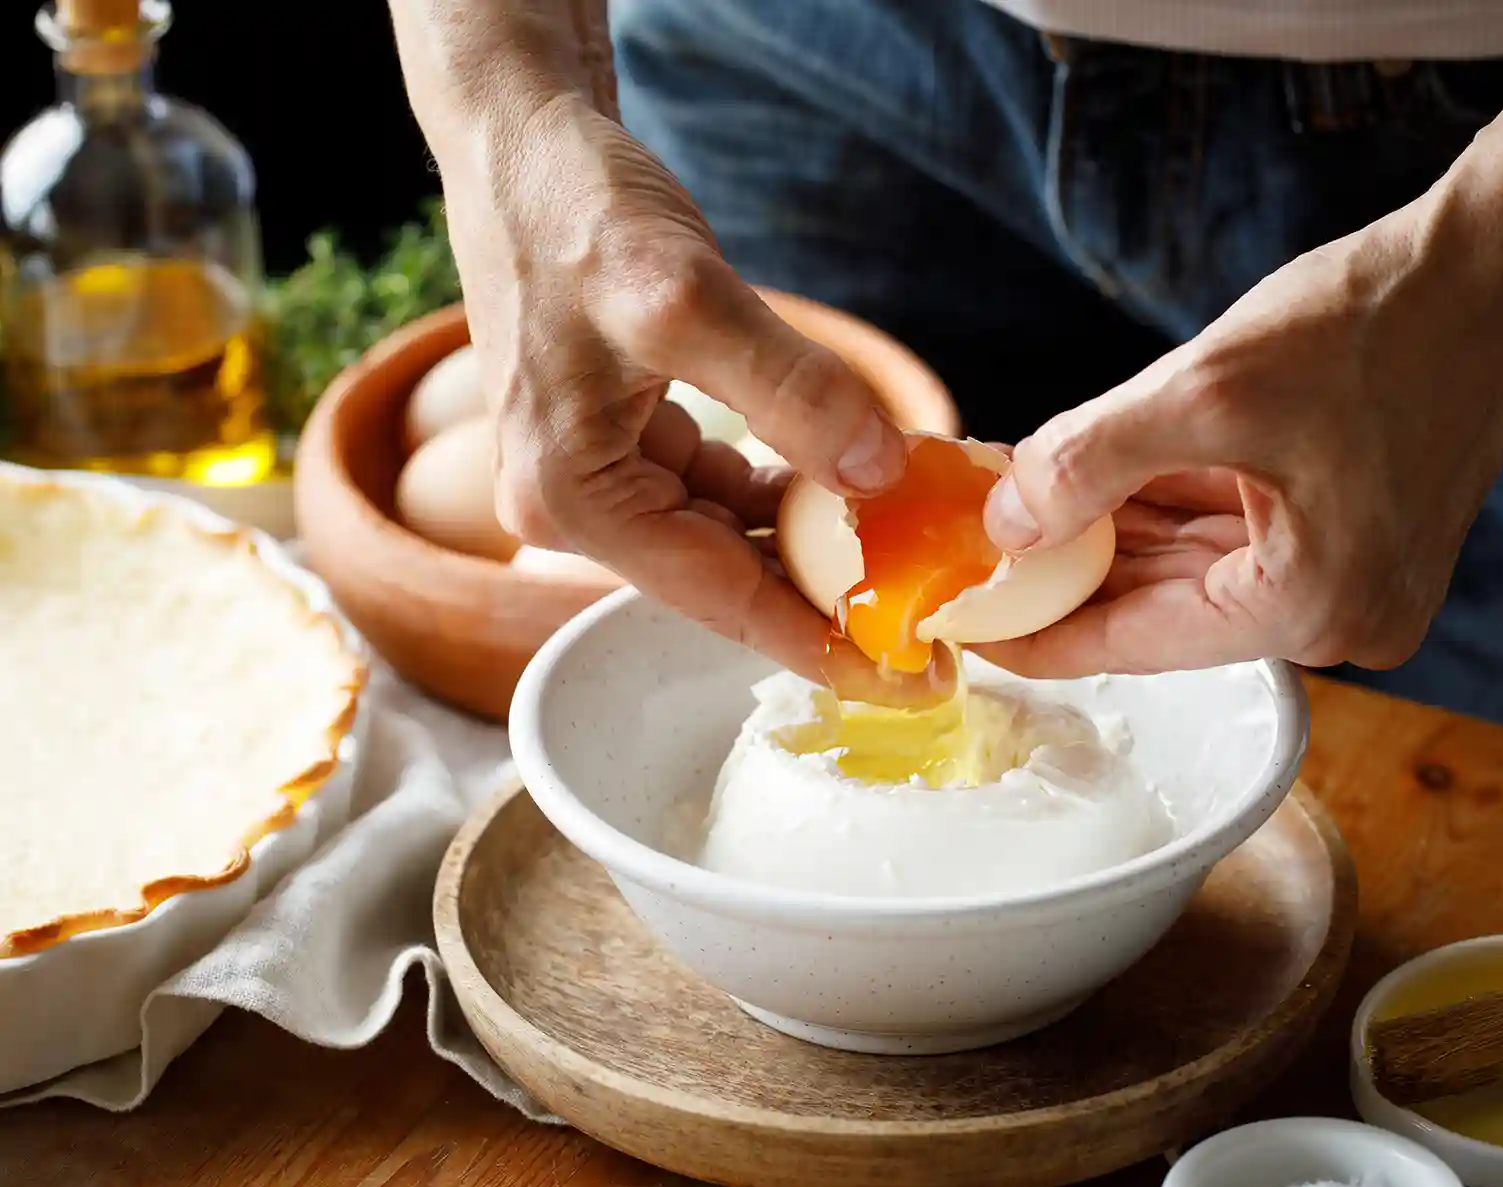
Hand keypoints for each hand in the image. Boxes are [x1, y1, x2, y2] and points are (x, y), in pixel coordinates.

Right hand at [432, 94, 908, 682]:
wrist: (521, 141)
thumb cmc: (576, 210)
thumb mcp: (684, 298)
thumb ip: (788, 391)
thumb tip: (882, 475)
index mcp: (574, 497)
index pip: (722, 600)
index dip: (825, 646)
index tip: (916, 683)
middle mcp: (577, 503)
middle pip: (726, 580)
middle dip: (829, 604)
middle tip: (935, 636)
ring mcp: (599, 470)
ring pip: (729, 534)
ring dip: (814, 546)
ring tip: (912, 563)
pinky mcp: (625, 433)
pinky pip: (720, 486)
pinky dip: (787, 489)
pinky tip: (854, 487)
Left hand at [974, 202, 1502, 676]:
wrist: (1488, 267)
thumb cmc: (1370, 323)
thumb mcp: (1205, 392)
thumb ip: (1088, 463)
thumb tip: (1003, 524)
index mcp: (1311, 608)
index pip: (1138, 640)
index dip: (1040, 634)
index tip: (964, 632)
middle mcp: (1341, 619)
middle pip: (1164, 607)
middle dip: (1069, 570)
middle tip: (973, 551)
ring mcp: (1355, 581)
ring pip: (1194, 568)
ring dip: (1111, 533)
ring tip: (1016, 503)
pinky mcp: (1355, 537)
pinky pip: (1234, 538)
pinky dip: (1163, 508)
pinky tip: (1089, 480)